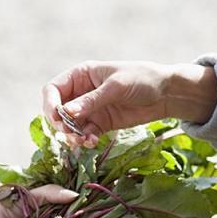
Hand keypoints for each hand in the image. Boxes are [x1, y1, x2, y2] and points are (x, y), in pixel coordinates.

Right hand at [41, 61, 216, 146]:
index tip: (56, 118)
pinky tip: (92, 142)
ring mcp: (90, 109)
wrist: (167, 93)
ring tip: (83, 140)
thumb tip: (66, 113)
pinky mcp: (101, 124)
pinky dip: (85, 140)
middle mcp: (81, 92)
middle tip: (70, 133)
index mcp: (81, 75)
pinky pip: (85, 134)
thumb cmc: (142, 79)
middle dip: (60, 123)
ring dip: (72, 135)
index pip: (53, 89)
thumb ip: (91, 101)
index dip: (50, 104)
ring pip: (69, 126)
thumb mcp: (115, 87)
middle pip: (57, 110)